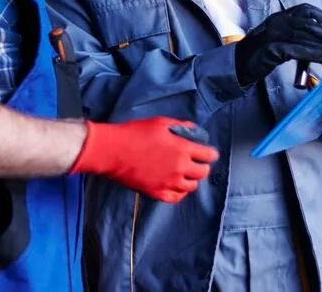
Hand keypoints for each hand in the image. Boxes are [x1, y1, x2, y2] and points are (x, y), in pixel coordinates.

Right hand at [69, 117, 217, 202]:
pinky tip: (175, 185)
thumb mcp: (160, 123)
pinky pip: (177, 197)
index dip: (209, 153)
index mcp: (182, 148)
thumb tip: (194, 131)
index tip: (207, 153)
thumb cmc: (134, 133)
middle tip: (195, 163)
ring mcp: (169, 182)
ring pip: (191, 186)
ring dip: (190, 179)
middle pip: (203, 172)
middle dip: (201, 166)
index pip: (209, 155)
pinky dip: (179, 192)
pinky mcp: (157, 193)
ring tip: (184, 174)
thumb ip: (180, 127)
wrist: (112, 151)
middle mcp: (179, 167)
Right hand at [235, 3, 321, 85]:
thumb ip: (296, 37)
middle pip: (310, 25)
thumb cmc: (261, 53)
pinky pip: (300, 50)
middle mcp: (278, 22)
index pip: (305, 9)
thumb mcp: (279, 39)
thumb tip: (321, 42)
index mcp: (279, 17)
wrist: (240, 64)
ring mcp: (274, 34)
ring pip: (307, 38)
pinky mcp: (273, 48)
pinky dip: (317, 54)